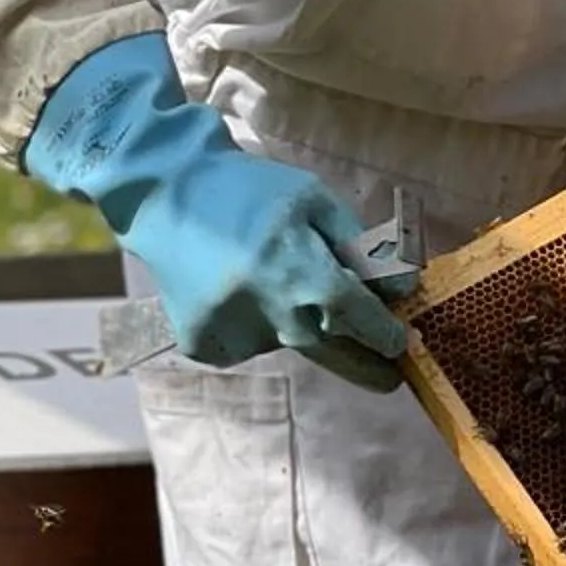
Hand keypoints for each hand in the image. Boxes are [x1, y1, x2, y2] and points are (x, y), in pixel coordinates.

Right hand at [24, 33, 411, 382]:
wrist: (164, 192)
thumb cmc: (249, 189)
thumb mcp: (313, 199)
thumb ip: (357, 245)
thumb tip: (400, 291)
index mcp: (296, 266)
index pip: (354, 313)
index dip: (383, 331)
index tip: (401, 344)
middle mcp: (266, 307)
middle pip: (330, 351)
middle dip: (365, 365)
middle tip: (388, 375)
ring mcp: (231, 331)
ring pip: (287, 343)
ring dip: (299, 327)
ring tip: (275, 283)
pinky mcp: (203, 343)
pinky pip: (247, 346)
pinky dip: (257, 328)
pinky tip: (240, 292)